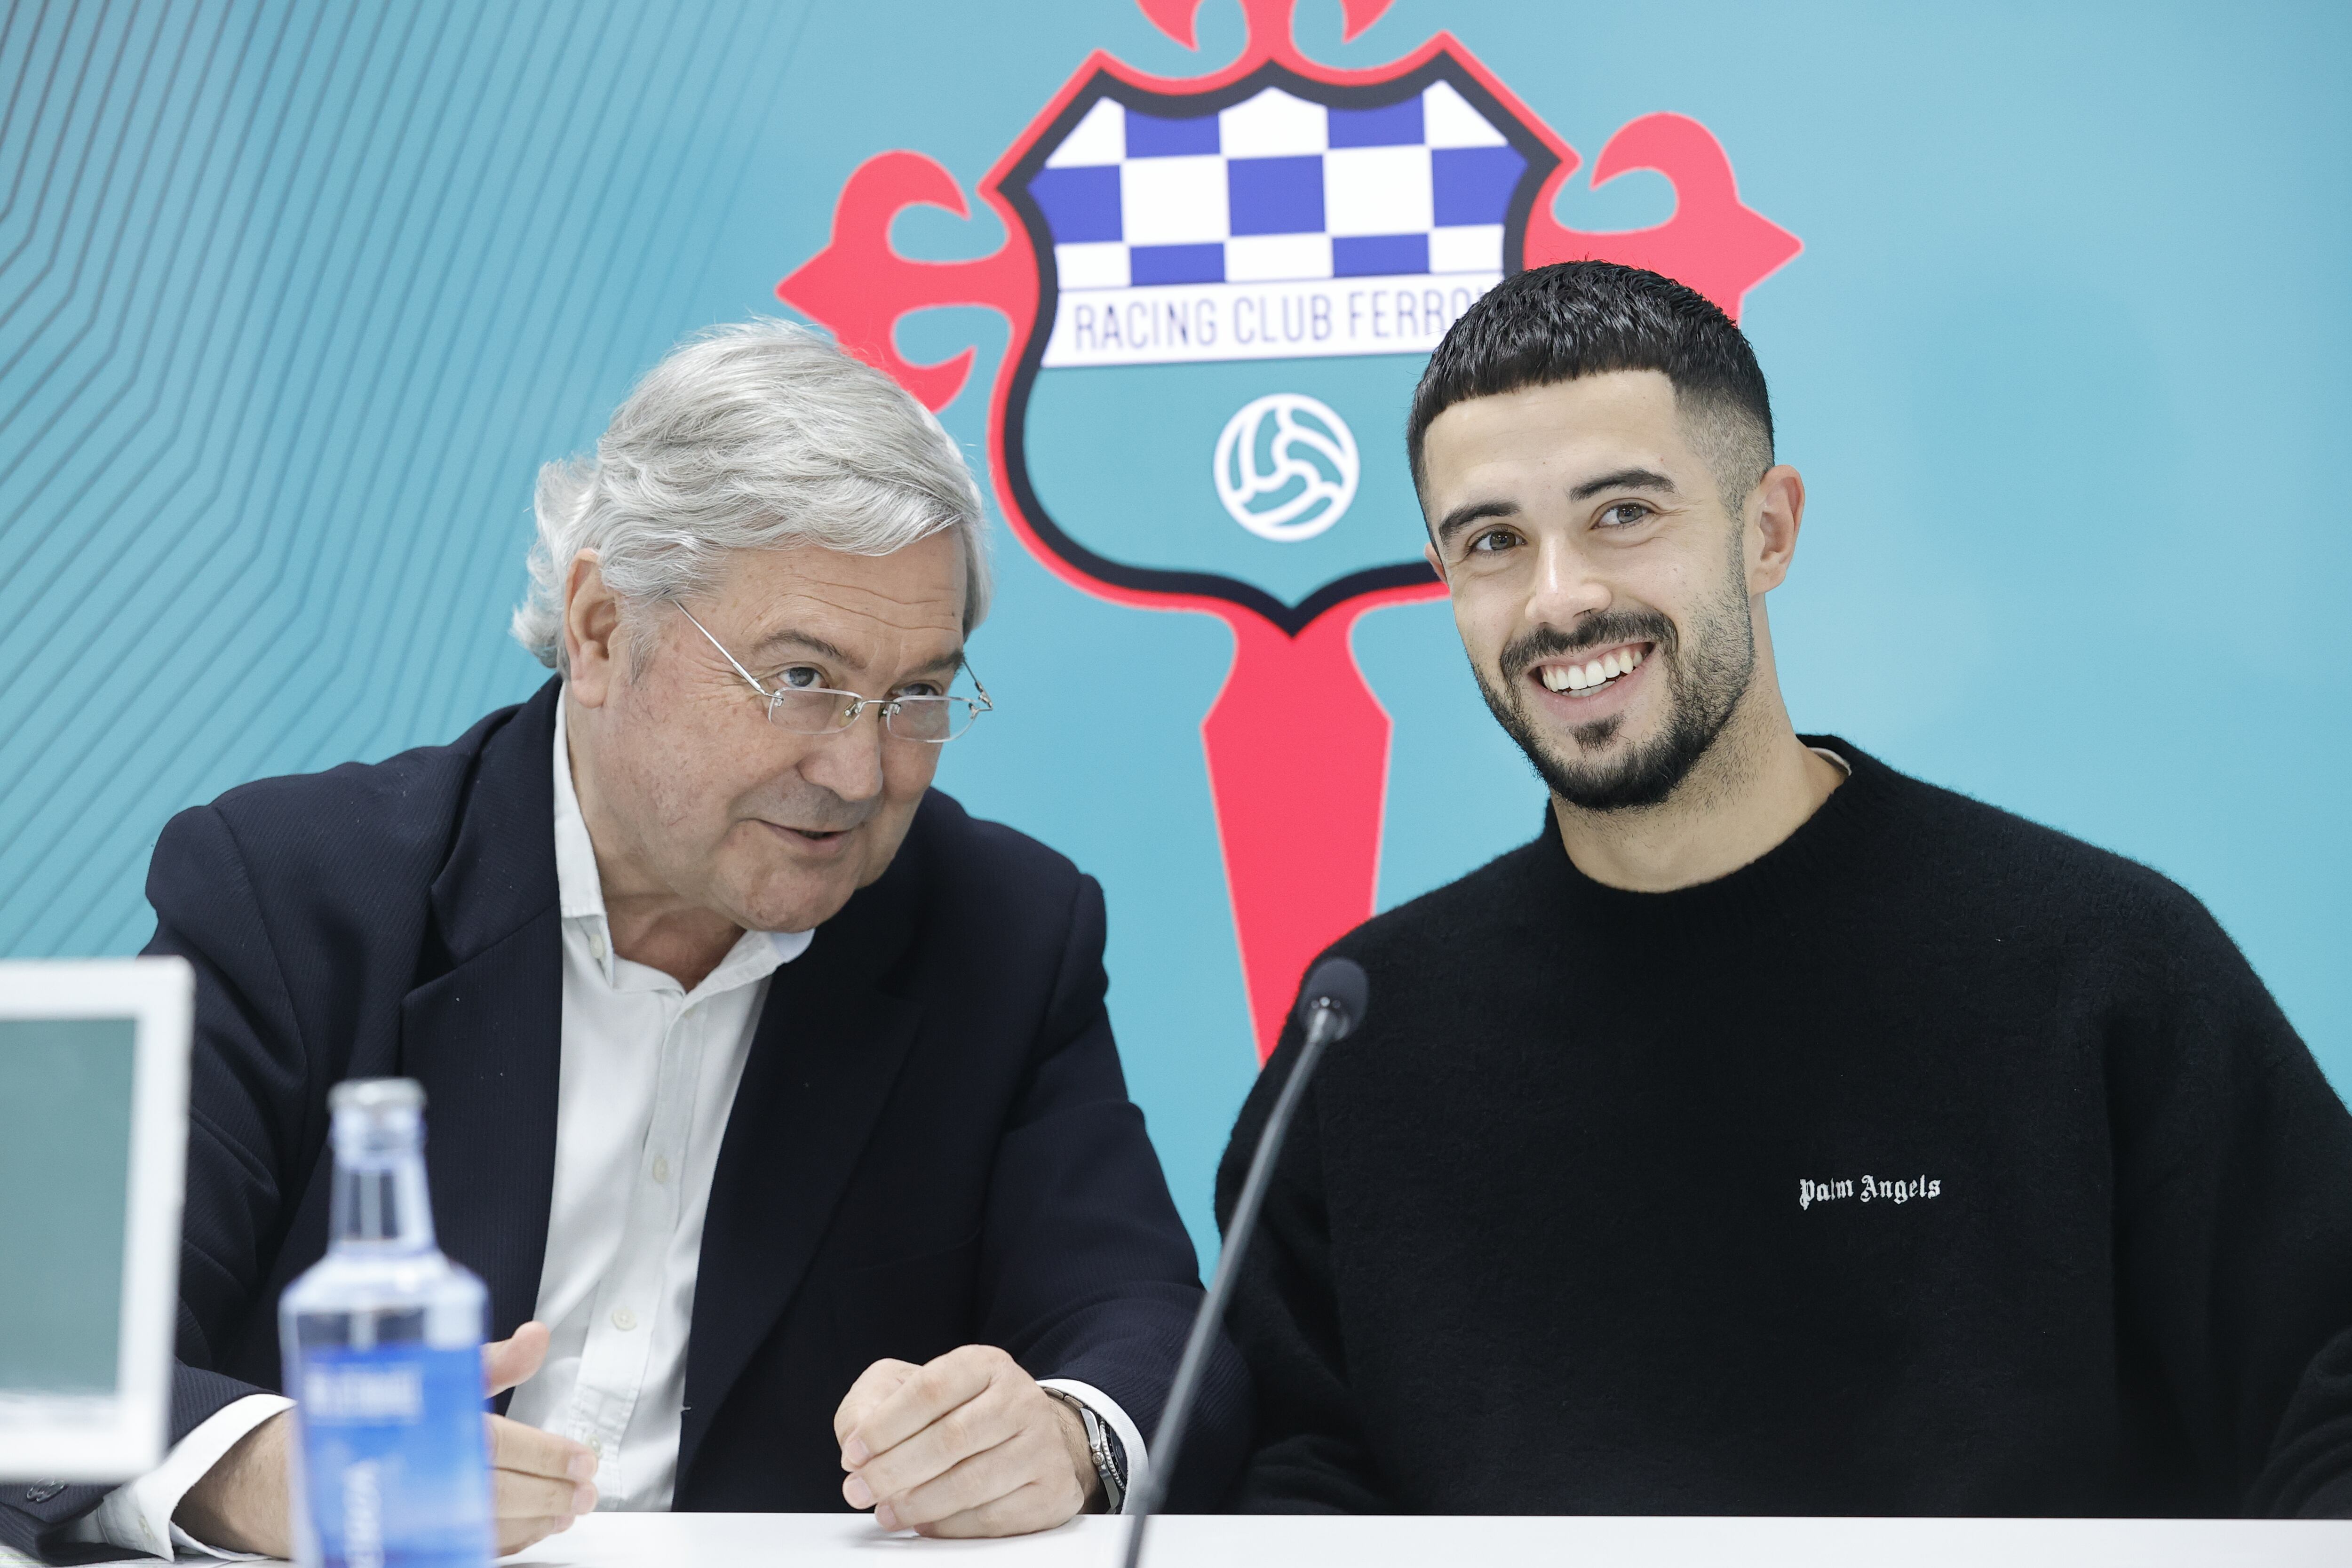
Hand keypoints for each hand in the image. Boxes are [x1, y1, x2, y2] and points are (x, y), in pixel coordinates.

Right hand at [175, 1321, 597, 1558]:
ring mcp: (403, 1519)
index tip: (583, 1459)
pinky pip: (457, 1551)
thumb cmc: (359, 1418)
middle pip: (495, 1492)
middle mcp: (411, 1478)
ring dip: (532, 1523)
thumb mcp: (425, 1373)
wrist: (280, 1471)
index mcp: (419, 1430)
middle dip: (549, 1494)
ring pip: (481, 1528)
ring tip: (565, 1512)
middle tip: (585, 1491)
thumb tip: (536, 1337)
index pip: (496, 1445)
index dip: (546, 1455)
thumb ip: (488, 1361)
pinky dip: (499, 1543)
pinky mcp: (396, 1545)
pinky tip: (525, 1534)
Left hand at [835, 1345, 1098, 1536]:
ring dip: (917, 1504)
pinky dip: (951, 1526)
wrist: (1029, 1437)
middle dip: (893, 1471)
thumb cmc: (958, 1414)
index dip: (885, 1425)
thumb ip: (872, 1405)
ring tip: (886, 1512)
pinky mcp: (1053, 1490)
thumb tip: (854, 1445)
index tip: (853, 1453)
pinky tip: (925, 1523)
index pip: (931, 1389)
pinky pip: (994, 1518)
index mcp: (985, 1364)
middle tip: (859, 1491)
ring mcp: (1042, 1445)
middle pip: (950, 1439)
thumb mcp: (909, 1388)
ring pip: (971, 1482)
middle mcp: (1020, 1398)